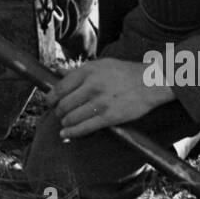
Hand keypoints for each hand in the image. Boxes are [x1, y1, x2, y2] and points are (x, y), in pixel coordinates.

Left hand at [46, 57, 172, 137]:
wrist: (150, 82)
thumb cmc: (124, 72)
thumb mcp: (100, 64)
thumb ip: (78, 70)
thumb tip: (56, 71)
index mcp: (88, 71)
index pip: (60, 87)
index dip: (51, 98)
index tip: (49, 102)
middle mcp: (91, 85)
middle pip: (64, 104)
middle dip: (58, 111)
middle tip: (59, 114)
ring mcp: (100, 102)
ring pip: (71, 117)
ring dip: (64, 122)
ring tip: (64, 123)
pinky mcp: (109, 117)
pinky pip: (84, 128)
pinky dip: (71, 133)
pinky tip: (66, 134)